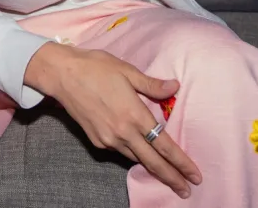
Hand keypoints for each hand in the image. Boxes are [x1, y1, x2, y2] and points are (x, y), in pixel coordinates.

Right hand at [25, 42, 201, 198]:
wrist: (61, 74)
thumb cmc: (95, 67)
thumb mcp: (126, 71)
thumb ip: (151, 84)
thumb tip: (175, 87)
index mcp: (135, 115)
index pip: (165, 146)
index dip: (182, 163)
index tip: (195, 176)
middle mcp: (123, 132)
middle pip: (153, 162)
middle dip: (172, 178)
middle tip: (186, 190)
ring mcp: (108, 138)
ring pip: (135, 158)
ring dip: (151, 166)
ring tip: (165, 173)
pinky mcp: (95, 140)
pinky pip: (119, 151)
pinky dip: (131, 153)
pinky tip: (136, 150)